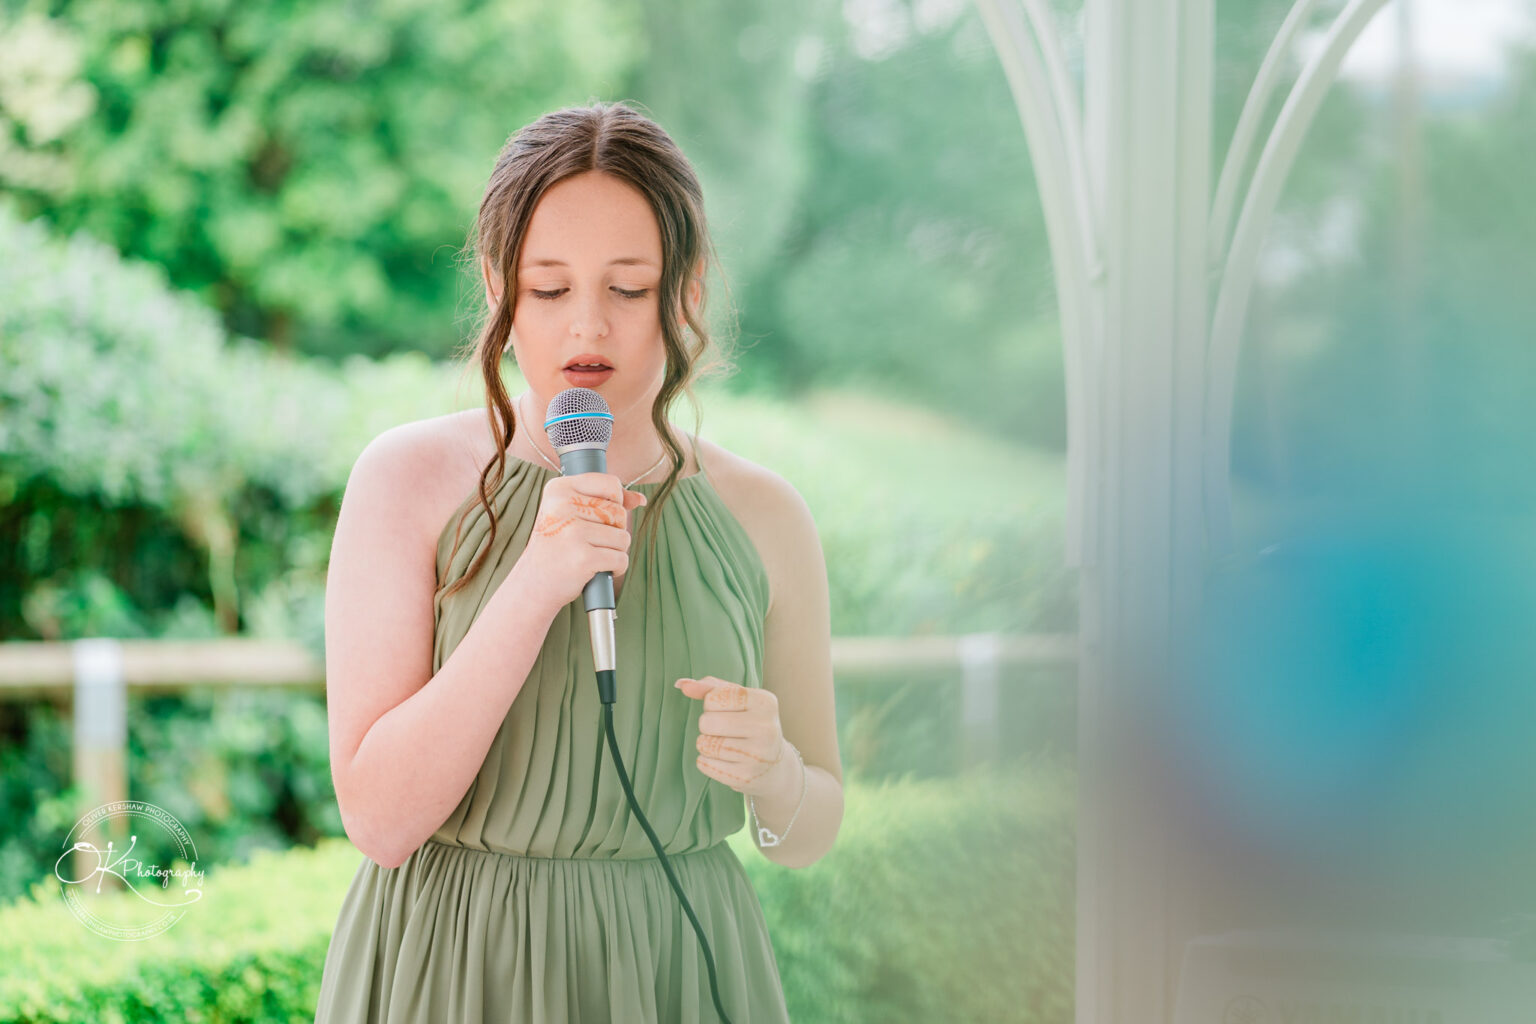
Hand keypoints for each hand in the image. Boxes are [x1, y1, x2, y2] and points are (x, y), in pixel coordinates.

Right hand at [517, 473, 646, 608]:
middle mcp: (562, 506)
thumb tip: (640, 499)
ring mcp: (573, 532)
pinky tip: (597, 570)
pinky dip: (616, 568)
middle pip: (619, 513)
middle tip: (589, 542)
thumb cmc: (556, 546)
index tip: (600, 517)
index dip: (616, 502)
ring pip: (623, 537)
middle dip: (614, 531)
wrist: (533, 584)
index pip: (610, 484)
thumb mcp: (570, 514)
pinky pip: (621, 559)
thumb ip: (604, 501)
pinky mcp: (583, 558)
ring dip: (615, 551)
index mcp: (558, 489)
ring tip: (591, 555)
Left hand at [675, 676, 794, 798]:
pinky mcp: (745, 777)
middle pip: (706, 722)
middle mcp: (765, 728)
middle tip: (726, 730)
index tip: (729, 710)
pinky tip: (726, 761)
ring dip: (707, 744)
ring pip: (704, 744)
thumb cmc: (750, 724)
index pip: (714, 697)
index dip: (712, 704)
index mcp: (765, 702)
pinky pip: (704, 764)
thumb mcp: (739, 701)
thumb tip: (681, 685)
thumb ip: (710, 688)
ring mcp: (757, 755)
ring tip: (728, 746)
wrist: (774, 767)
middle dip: (707, 725)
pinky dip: (707, 762)